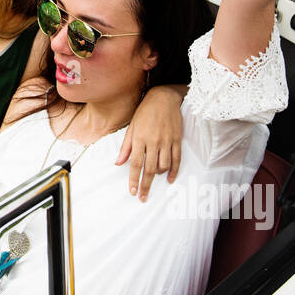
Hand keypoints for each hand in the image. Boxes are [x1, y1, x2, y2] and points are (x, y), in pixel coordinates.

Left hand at [117, 84, 185, 201]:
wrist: (163, 98)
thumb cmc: (145, 112)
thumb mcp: (131, 127)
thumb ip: (126, 147)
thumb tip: (118, 163)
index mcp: (139, 138)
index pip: (135, 164)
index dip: (133, 179)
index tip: (132, 191)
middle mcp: (153, 142)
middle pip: (150, 169)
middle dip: (146, 185)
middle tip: (143, 197)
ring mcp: (166, 141)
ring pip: (164, 166)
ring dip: (159, 176)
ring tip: (154, 179)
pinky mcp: (177, 139)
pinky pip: (177, 159)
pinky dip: (174, 171)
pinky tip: (170, 179)